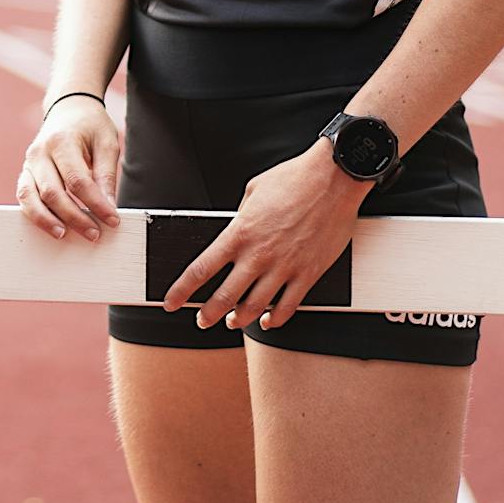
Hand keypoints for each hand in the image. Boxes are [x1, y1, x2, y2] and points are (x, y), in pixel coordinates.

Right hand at [18, 95, 120, 242]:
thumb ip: (106, 175)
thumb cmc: (90, 125)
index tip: (113, 220)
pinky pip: (24, 196)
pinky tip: (52, 224)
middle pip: (52, 192)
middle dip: (74, 217)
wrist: (68, 108)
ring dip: (47, 220)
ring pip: (30, 196)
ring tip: (65, 235)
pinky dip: (35, 213)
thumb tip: (109, 207)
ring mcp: (29, 162)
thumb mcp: (107, 143)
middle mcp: (40, 151)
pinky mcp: (26, 171)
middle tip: (95, 234)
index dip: (95, 204)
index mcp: (61, 140)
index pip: (77, 180)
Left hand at [161, 141, 367, 330]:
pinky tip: (267, 321)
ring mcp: (285, 267)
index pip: (201, 269)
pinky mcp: (309, 273)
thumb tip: (237, 231)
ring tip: (230, 323)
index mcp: (239, 232)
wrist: (332, 180)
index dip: (182, 289)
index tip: (170, 301)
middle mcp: (258, 254)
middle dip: (209, 313)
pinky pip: (289, 305)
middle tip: (201, 321)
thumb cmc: (292, 179)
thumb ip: (241, 218)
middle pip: (225, 295)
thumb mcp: (252, 191)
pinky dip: (276, 318)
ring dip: (239, 319)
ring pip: (255, 306)